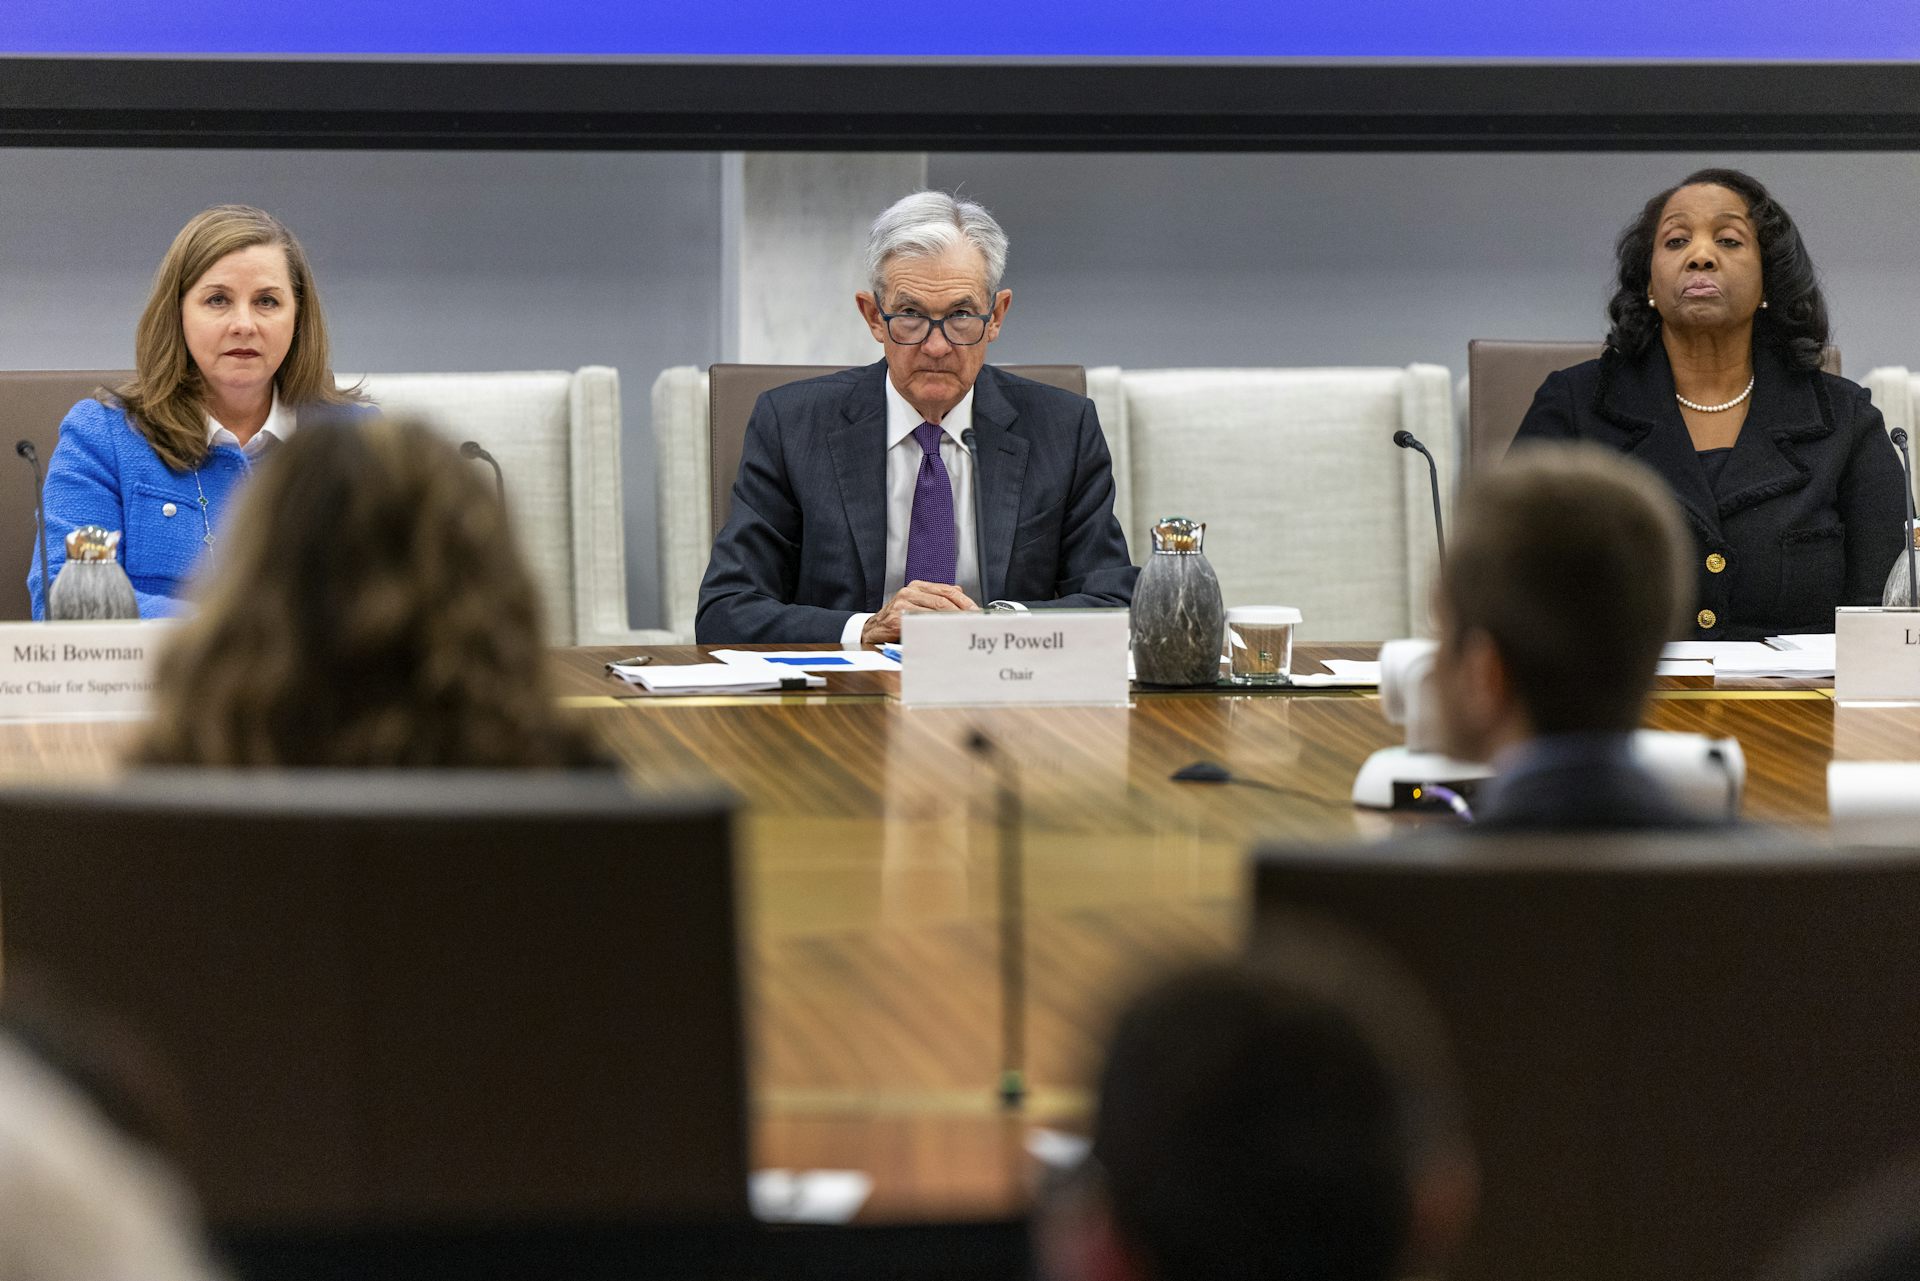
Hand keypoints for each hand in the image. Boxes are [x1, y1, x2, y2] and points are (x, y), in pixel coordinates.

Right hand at [861, 581, 979, 644]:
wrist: (872, 630)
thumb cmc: (896, 619)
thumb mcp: (917, 603)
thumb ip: (937, 597)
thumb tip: (959, 592)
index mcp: (917, 587)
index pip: (947, 590)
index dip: (965, 601)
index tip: (976, 611)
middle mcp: (909, 592)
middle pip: (943, 600)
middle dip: (962, 612)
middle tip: (973, 622)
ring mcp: (901, 605)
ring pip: (934, 611)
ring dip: (951, 621)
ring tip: (963, 628)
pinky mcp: (895, 619)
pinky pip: (921, 624)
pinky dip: (935, 629)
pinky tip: (945, 634)